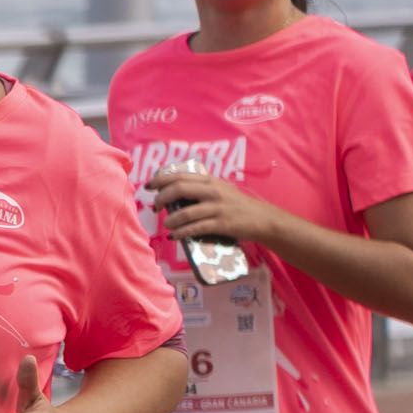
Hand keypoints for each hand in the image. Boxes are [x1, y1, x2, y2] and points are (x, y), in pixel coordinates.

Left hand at [144, 167, 305, 263]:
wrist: (264, 220)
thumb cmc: (238, 206)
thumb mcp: (220, 191)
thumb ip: (200, 189)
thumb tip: (172, 193)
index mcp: (211, 181)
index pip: (180, 176)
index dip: (160, 180)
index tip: (148, 186)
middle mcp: (213, 191)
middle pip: (178, 189)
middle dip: (161, 198)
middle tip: (155, 208)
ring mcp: (218, 208)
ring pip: (185, 212)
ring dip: (170, 220)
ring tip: (167, 225)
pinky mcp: (222, 224)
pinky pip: (196, 228)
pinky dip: (181, 233)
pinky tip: (175, 236)